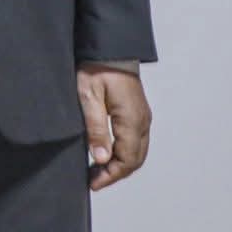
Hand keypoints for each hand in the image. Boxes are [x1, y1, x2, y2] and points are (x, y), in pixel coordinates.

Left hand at [78, 66, 151, 190]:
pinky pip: (136, 141)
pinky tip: (107, 154)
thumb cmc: (97, 68)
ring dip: (120, 165)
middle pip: (134, 160)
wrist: (110, 48)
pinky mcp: (138, 113)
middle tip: (93, 181)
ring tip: (97, 171)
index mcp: (132, 120)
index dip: (110, 176)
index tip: (93, 184)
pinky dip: (124, 153)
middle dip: (115, 174)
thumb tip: (101, 158)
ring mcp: (142, 117)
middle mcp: (142, 121)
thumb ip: (95, 128)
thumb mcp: (88, 97)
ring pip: (137, 152)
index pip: (127, 160)